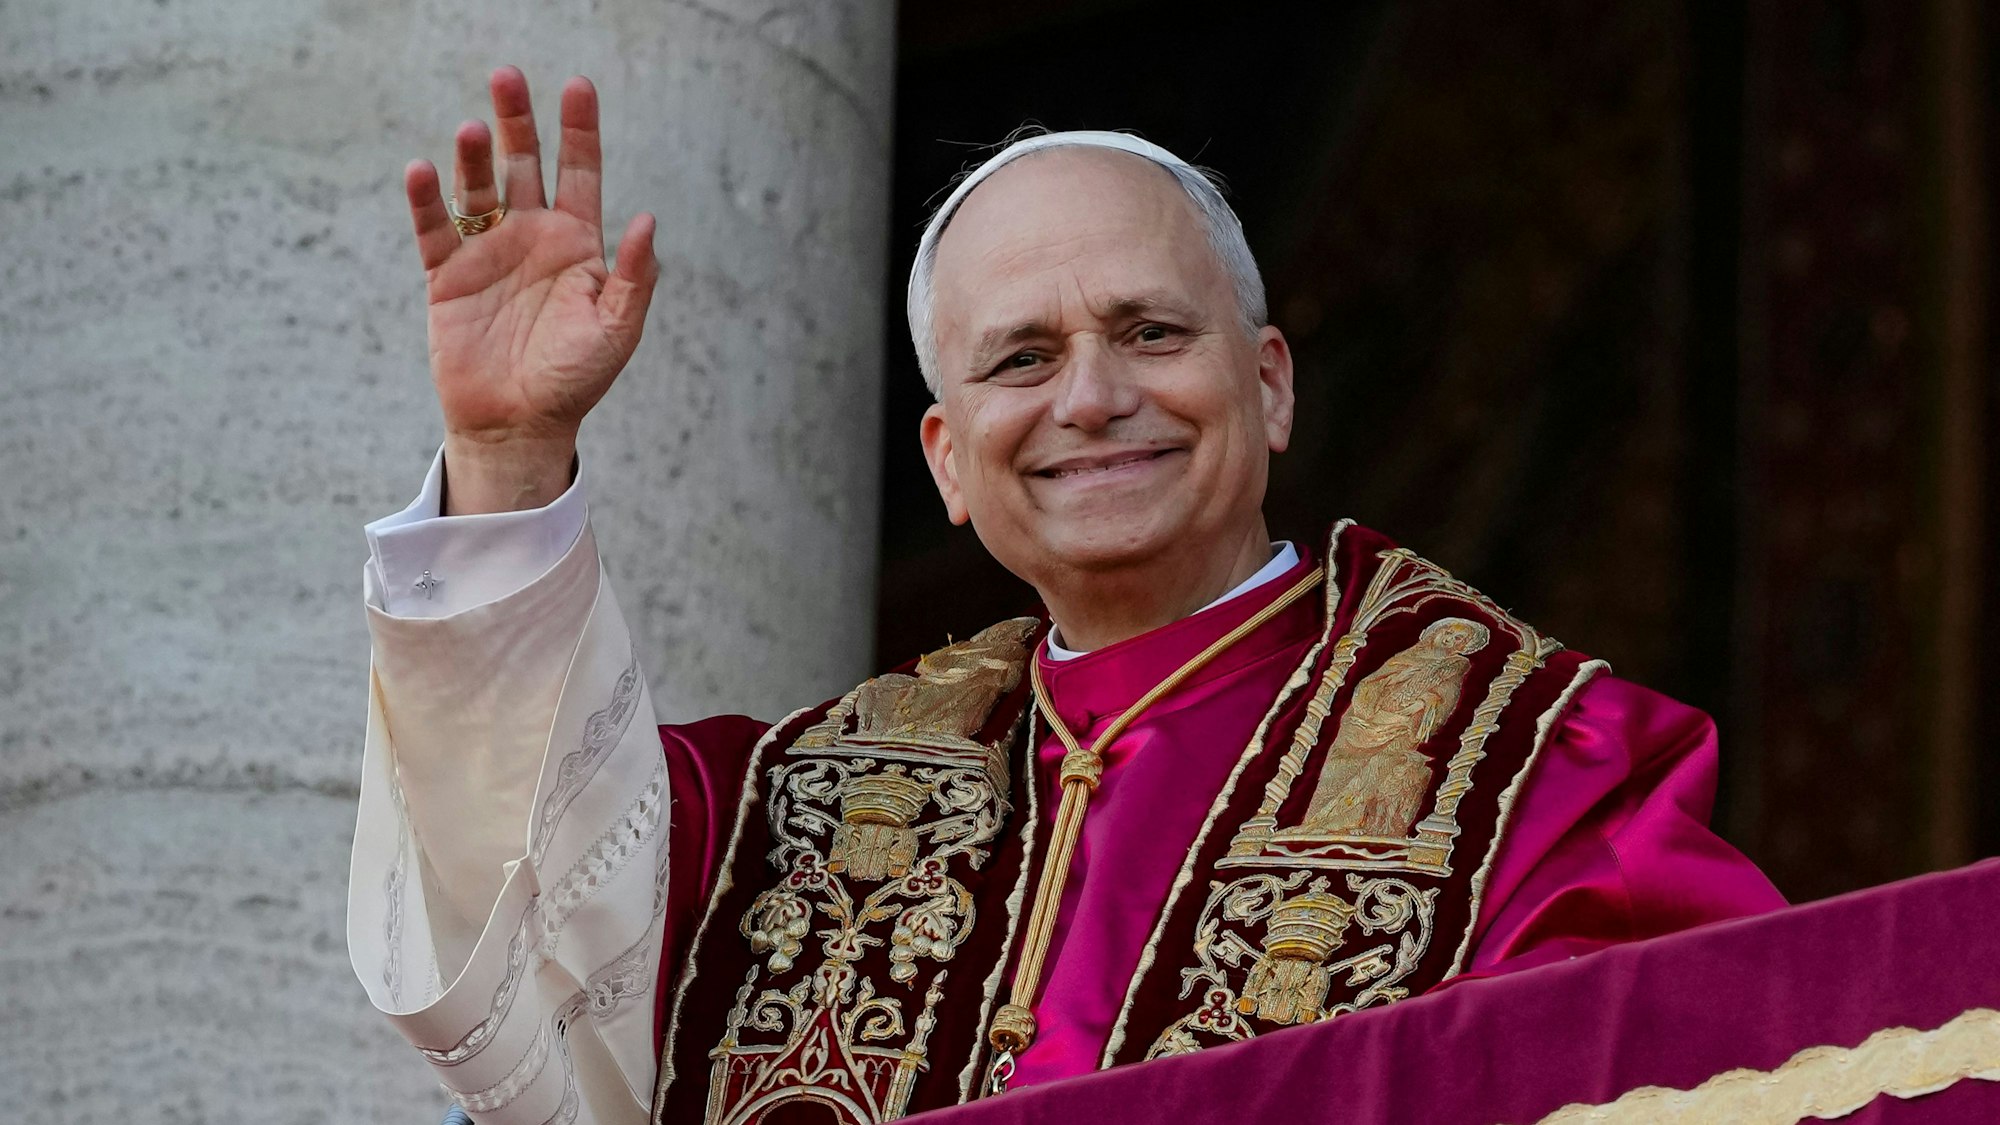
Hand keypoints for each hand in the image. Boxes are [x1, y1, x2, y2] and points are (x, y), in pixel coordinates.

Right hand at [404, 67, 657, 513]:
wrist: (519, 426)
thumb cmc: (573, 380)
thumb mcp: (616, 329)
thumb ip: (632, 276)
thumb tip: (647, 219)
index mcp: (577, 244)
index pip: (580, 172)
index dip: (580, 130)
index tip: (579, 86)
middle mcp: (531, 237)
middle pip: (524, 164)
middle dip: (517, 122)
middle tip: (508, 77)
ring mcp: (488, 253)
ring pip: (479, 189)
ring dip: (474, 157)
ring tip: (472, 128)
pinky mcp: (447, 277)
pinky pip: (434, 230)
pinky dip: (426, 200)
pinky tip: (422, 170)